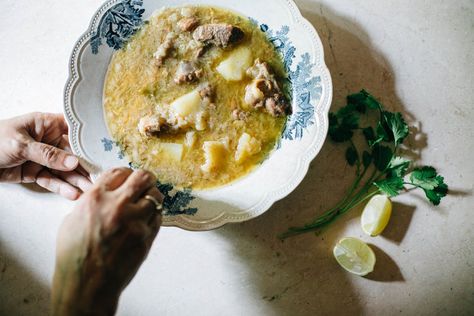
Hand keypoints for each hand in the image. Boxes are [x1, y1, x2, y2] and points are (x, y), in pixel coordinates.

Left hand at [0, 112, 90, 199]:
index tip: (104, 151)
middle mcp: (48, 140)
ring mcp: (42, 158)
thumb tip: (73, 162)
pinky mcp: (35, 172)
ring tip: (89, 190)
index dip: (89, 140)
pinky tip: (72, 194)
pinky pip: (52, 180)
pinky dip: (61, 188)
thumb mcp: (20, 145)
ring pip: (64, 170)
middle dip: (85, 166)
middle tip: (99, 177)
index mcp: (46, 124)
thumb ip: (47, 155)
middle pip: (72, 153)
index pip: (74, 130)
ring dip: (76, 180)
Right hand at [52, 168, 162, 315]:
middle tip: (145, 183)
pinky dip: (153, 215)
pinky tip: (145, 220)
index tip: (127, 177)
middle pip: (143, 177)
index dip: (125, 173)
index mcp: (95, 198)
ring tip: (146, 203)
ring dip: (152, 197)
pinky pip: (157, 217)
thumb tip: (107, 191)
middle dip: (146, 178)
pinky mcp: (146, 237)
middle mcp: (117, 206)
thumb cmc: (75, 255)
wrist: (86, 283)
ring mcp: (135, 222)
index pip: (119, 171)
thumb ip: (93, 201)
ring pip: (156, 196)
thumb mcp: (73, 219)